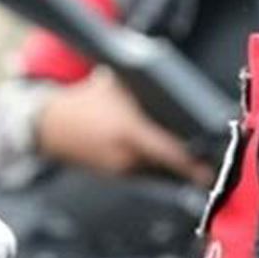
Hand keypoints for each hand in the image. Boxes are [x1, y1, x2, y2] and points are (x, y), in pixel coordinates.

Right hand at [35, 71, 213, 185]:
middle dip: (187, 164)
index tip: (208, 170)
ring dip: (170, 164)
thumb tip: (178, 89)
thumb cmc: (86, 100)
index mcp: (128, 131)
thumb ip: (145, 88)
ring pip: (156, 170)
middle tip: (206, 163)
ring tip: (187, 156)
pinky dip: (153, 164)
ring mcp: (119, 168)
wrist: (50, 125)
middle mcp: (125, 156)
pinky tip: (161, 155)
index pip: (169, 152)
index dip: (191, 164)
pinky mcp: (114, 173)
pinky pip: (143, 171)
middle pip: (168, 166)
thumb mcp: (115, 84)